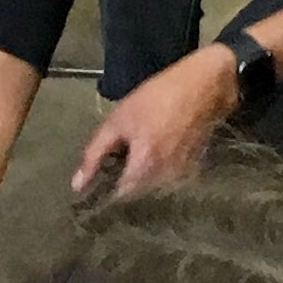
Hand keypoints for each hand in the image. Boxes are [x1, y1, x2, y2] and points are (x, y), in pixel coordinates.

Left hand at [74, 46, 238, 196]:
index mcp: (144, 167)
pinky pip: (169, 175)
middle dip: (126, 178)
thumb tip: (78, 184)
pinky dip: (160, 165)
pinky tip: (159, 143)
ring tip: (141, 146)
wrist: (204, 86)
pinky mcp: (192, 166)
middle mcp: (164, 177)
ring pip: (153, 184)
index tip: (100, 176)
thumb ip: (94, 154)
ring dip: (143, 172)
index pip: (119, 196)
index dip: (107, 188)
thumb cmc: (158, 97)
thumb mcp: (117, 120)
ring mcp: (181, 173)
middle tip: (120, 155)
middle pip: (137, 191)